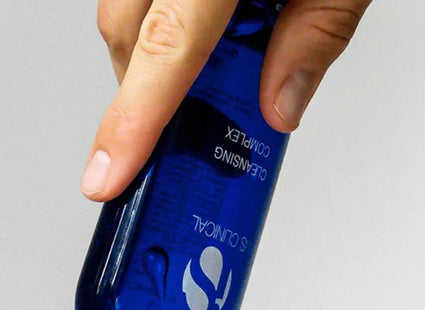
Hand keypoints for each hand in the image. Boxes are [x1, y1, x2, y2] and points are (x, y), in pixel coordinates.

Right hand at [82, 0, 371, 199]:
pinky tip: (207, 5)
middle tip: (197, 111)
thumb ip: (318, 28)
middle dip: (149, 85)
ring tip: (216, 38)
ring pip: (124, 0)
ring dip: (155, 41)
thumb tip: (281, 104)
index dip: (132, 120)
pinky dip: (161, 3)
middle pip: (127, 29)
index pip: (169, 47)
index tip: (106, 175)